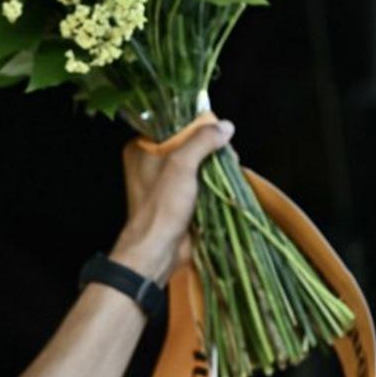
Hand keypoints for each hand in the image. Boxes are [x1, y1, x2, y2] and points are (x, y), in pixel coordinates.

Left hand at [109, 120, 234, 282]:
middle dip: (212, 147)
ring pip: (198, 164)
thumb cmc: (162, 207)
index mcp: (142, 150)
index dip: (198, 126)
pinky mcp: (181, 199)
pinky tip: (230, 181)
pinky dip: (216, 182)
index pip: (174, 126)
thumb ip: (201, 142)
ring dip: (217, 166)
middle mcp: (152, 163)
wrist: (158, 250)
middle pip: (189, 144)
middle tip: (229, 154)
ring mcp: (167, 182)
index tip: (218, 130)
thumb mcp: (181, 166)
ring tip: (233, 166)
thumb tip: (225, 127)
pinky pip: (202, 183)